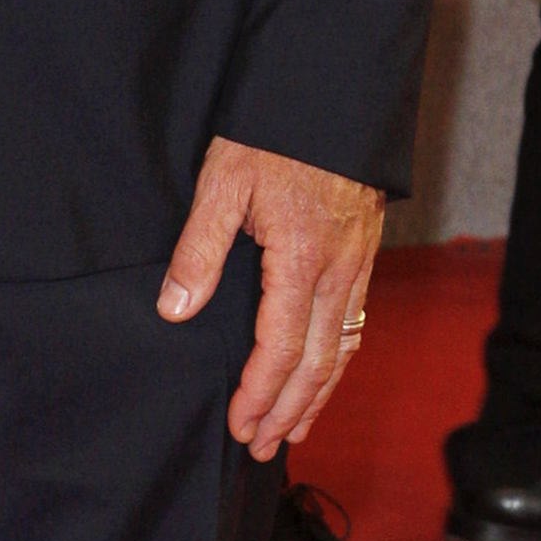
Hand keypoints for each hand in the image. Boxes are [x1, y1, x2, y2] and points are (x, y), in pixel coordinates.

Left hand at [158, 134, 386, 459]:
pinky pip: (354, 322)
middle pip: (318, 362)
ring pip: (342, 347)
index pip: (280, 347)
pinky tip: (323, 375)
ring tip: (294, 429)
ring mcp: (358, 263)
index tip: (239, 425)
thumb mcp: (222, 182)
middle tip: (263, 448)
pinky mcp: (363, 253)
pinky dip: (337, 360)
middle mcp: (339, 270)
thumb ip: (198, 250)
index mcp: (302, 258)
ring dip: (317, 394)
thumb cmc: (272, 133)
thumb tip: (176, 310)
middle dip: (289, 410)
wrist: (329, 93)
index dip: (260, 393)